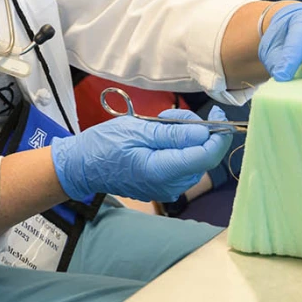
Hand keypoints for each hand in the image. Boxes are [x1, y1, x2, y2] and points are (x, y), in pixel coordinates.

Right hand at [50, 107, 231, 202]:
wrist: (82, 166)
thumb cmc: (104, 145)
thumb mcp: (137, 130)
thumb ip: (173, 134)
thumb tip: (204, 133)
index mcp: (162, 171)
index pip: (206, 156)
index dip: (219, 134)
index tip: (219, 114)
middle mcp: (169, 186)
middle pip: (202, 157)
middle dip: (197, 131)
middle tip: (171, 116)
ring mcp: (166, 189)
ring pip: (194, 161)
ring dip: (186, 138)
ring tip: (161, 125)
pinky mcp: (163, 187)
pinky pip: (182, 166)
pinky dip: (178, 149)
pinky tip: (160, 138)